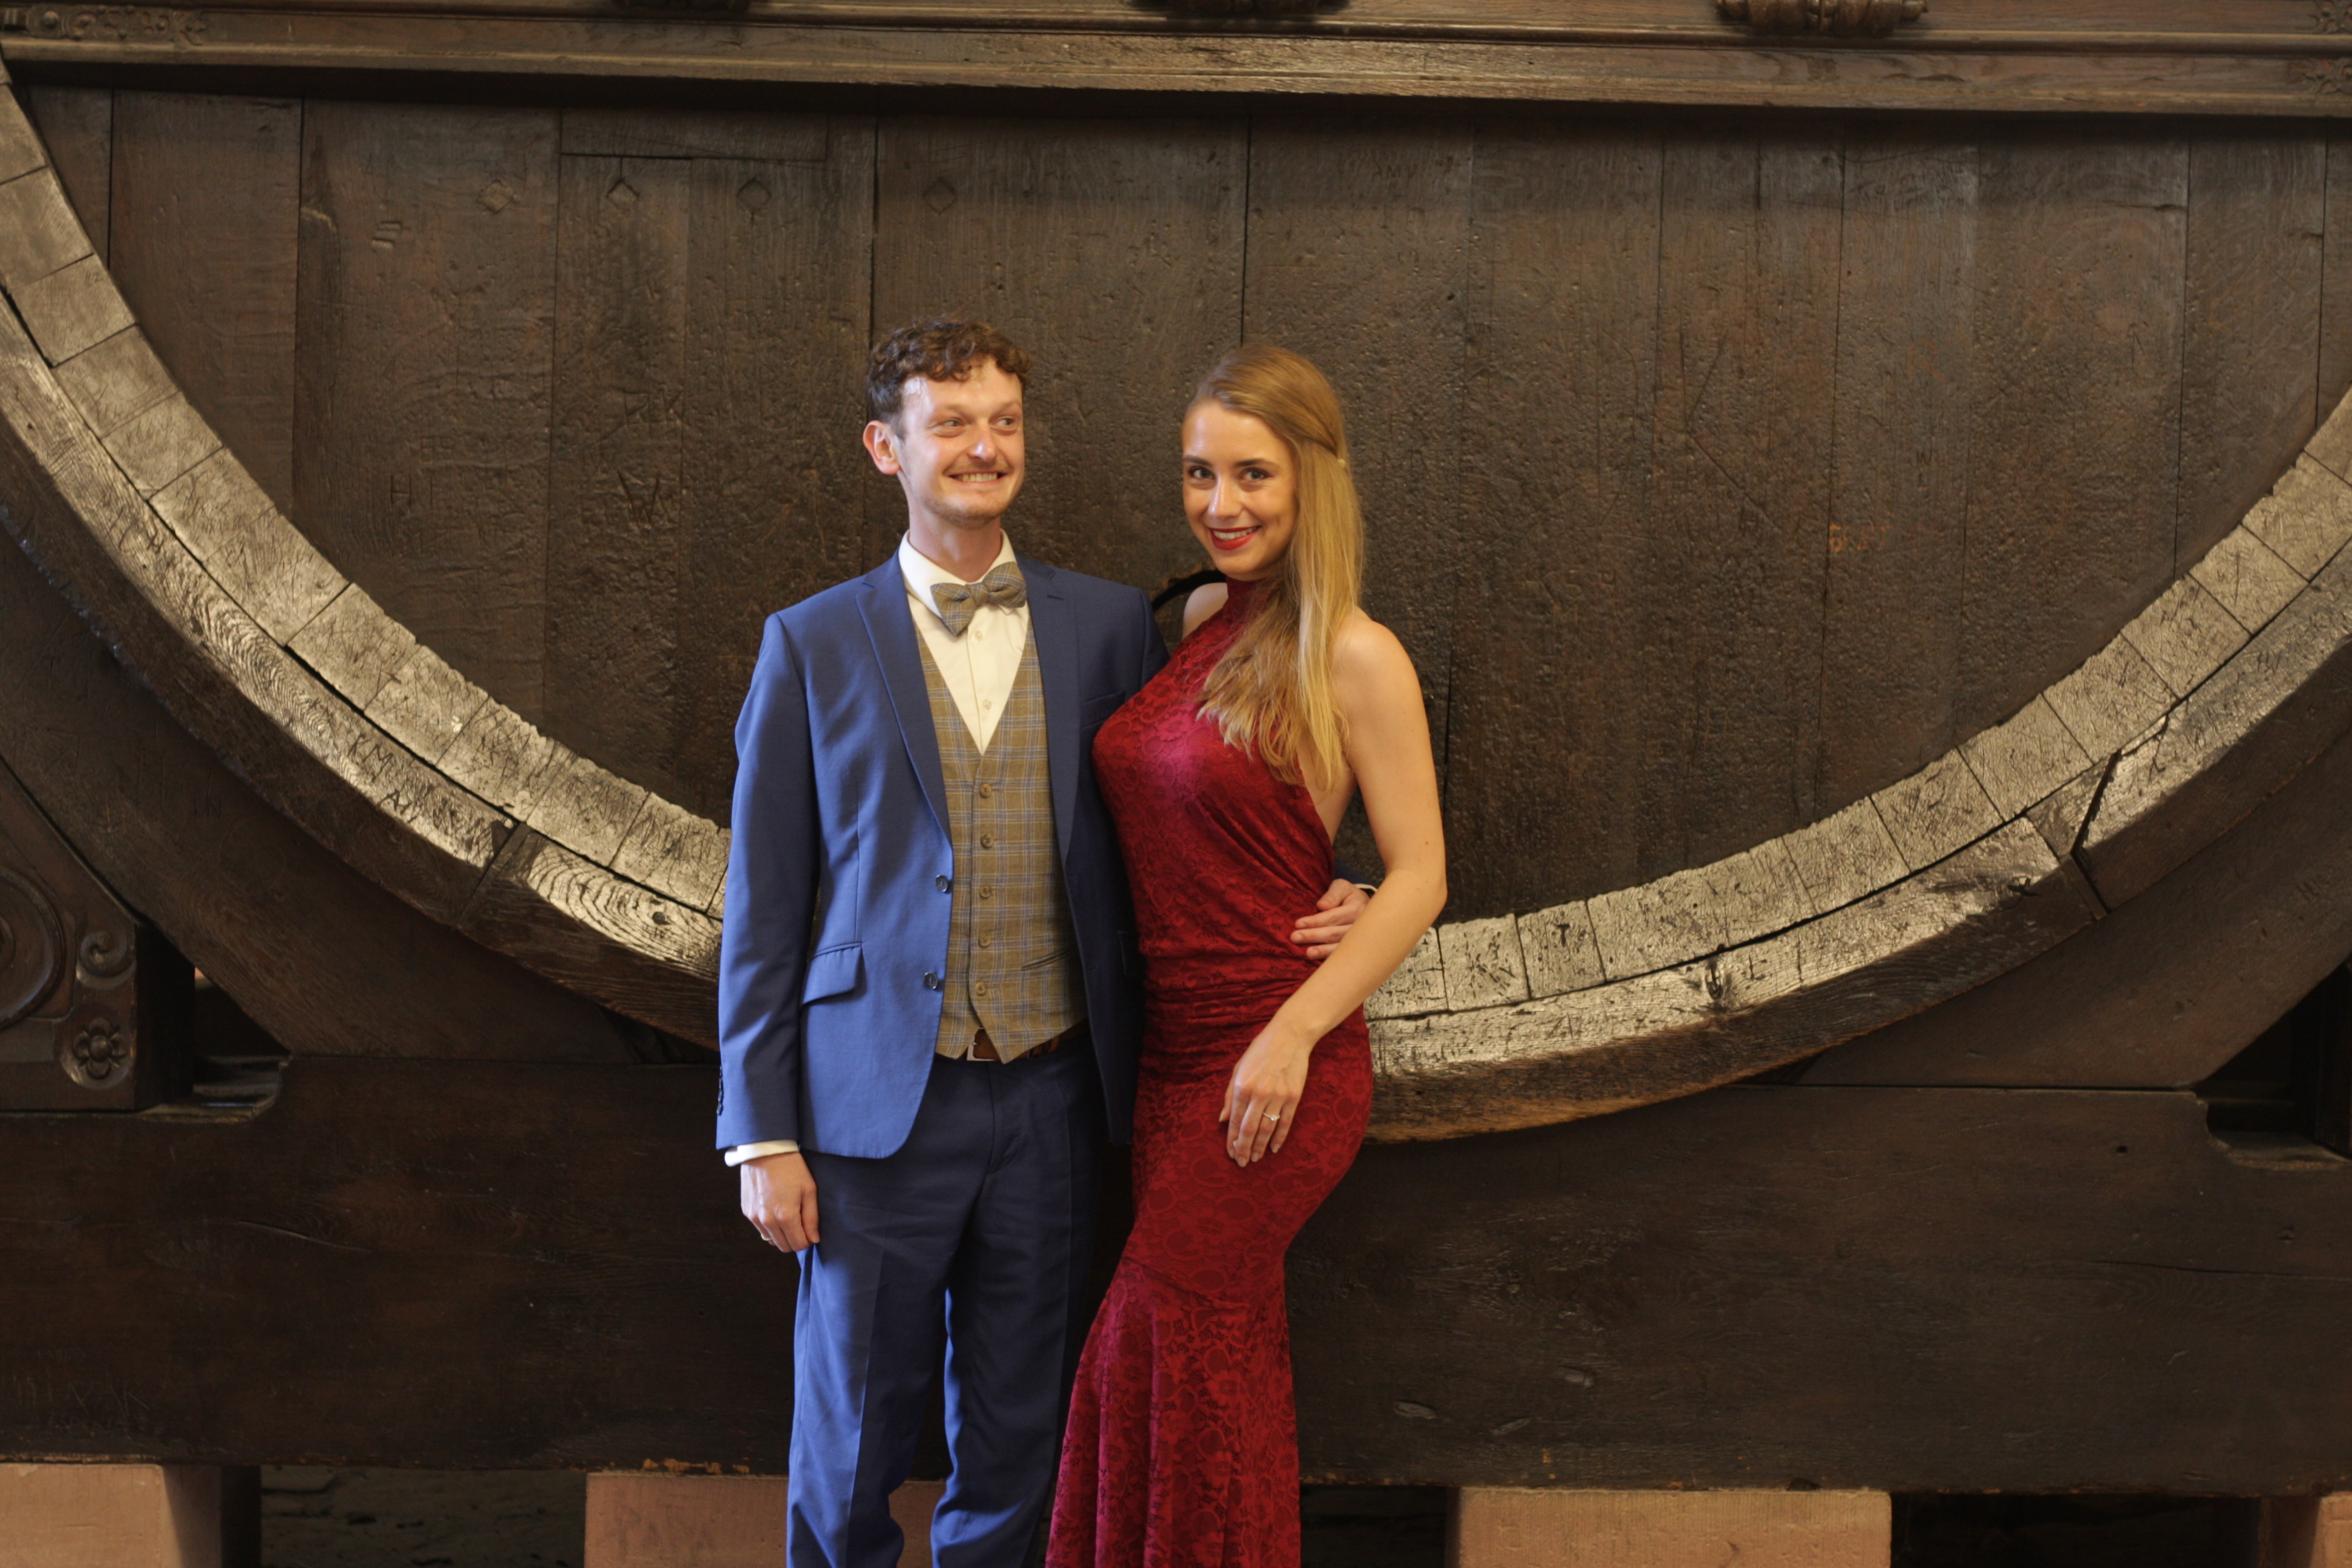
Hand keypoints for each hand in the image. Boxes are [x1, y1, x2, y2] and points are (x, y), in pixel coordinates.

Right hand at [741, 1151, 819, 1252]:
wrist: (765, 1151)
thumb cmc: (791, 1168)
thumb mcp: (809, 1190)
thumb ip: (812, 1218)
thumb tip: (814, 1239)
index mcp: (785, 1216)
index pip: (798, 1244)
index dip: (807, 1240)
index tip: (810, 1230)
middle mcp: (767, 1221)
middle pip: (784, 1246)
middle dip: (795, 1240)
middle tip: (800, 1224)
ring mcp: (754, 1217)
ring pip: (771, 1240)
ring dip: (781, 1234)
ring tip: (788, 1216)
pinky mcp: (747, 1211)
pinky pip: (760, 1229)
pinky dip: (769, 1225)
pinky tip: (775, 1209)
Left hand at [1220, 1019, 1312, 1165]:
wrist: (1290, 1037)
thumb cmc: (1260, 1051)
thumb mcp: (1238, 1069)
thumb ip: (1230, 1095)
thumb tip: (1223, 1119)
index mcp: (1242, 1086)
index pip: (1235, 1120)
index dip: (1232, 1139)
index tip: (1230, 1152)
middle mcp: (1259, 1094)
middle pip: (1250, 1129)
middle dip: (1244, 1149)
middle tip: (1241, 1163)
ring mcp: (1278, 1096)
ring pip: (1267, 1129)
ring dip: (1260, 1146)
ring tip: (1255, 1159)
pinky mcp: (1293, 1097)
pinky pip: (1285, 1122)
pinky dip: (1279, 1137)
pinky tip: (1274, 1148)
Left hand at [1290, 879, 1370, 960]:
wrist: (1370, 911)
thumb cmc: (1350, 897)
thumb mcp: (1342, 888)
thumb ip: (1332, 895)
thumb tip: (1321, 906)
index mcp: (1356, 909)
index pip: (1332, 916)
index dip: (1315, 921)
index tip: (1298, 924)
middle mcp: (1360, 926)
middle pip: (1334, 933)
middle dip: (1313, 935)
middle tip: (1295, 937)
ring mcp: (1359, 940)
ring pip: (1339, 947)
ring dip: (1323, 951)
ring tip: (1308, 953)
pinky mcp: (1356, 949)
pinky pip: (1343, 955)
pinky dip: (1330, 958)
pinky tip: (1319, 961)